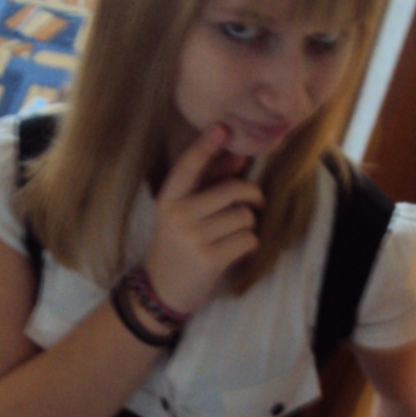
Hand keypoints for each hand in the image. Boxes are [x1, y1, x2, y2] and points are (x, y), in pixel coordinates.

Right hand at [144, 124, 263, 313]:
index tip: (222, 128)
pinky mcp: (210, 259)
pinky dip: (249, 243)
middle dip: (251, 196)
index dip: (206, 146)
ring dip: (249, 225)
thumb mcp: (183, 212)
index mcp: (168, 199)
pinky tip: (235, 249)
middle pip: (233, 191)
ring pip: (245, 216)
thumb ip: (208, 183)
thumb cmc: (178, 243)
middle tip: (253, 203)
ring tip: (235, 233)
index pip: (189, 166)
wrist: (162, 289)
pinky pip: (248, 239)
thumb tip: (238, 157)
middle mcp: (178, 216)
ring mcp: (193, 238)